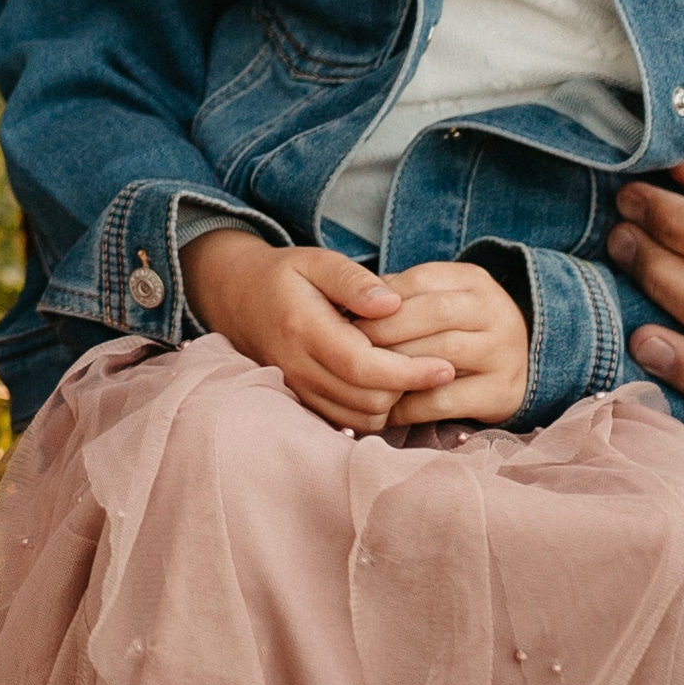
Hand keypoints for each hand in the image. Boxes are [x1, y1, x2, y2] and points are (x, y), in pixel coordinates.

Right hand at [180, 229, 456, 435]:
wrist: (238, 300)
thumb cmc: (286, 277)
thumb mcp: (318, 261)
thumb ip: (355, 281)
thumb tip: (393, 304)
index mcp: (304, 328)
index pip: (363, 366)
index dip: (408, 372)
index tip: (445, 366)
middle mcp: (297, 365)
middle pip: (365, 399)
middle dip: (406, 388)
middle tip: (436, 367)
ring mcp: (297, 388)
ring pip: (359, 418)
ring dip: (392, 403)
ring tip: (413, 375)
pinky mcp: (302, 401)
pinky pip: (346, 423)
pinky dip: (373, 411)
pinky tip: (388, 387)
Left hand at [363, 259, 530, 429]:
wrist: (519, 365)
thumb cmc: (458, 329)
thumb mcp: (440, 297)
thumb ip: (401, 296)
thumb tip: (351, 304)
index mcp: (474, 281)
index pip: (420, 280)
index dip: (380, 300)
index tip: (348, 317)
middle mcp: (496, 312)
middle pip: (432, 315)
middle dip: (384, 332)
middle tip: (349, 348)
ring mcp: (503, 354)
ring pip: (439, 356)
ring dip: (394, 369)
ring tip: (363, 379)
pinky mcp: (501, 393)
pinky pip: (444, 400)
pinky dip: (409, 407)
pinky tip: (386, 409)